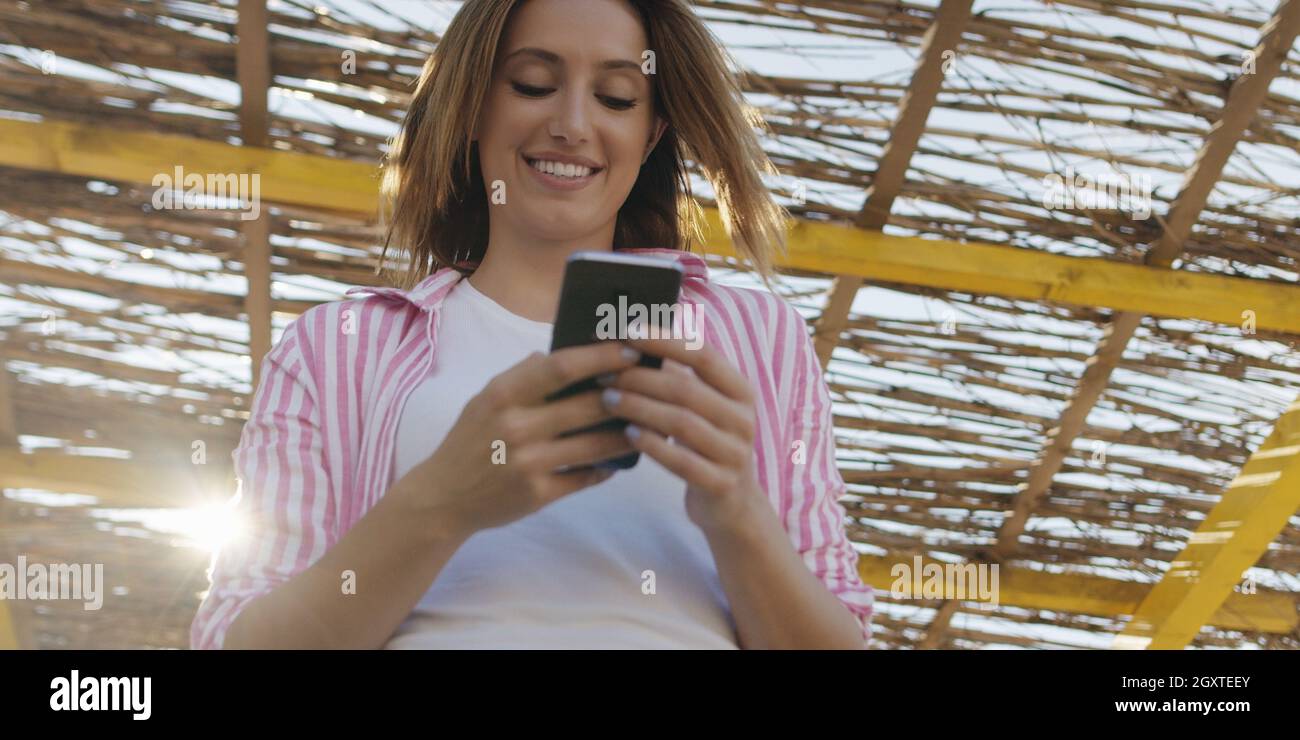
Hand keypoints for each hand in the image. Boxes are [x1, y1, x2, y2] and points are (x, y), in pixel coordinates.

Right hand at [403, 341, 642, 535]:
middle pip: (589, 405)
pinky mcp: (537, 494)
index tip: (633, 349)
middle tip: (655, 386)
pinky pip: (586, 477)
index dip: (603, 356)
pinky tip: (619, 460)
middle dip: (629, 393)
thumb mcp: (487, 398)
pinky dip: (607, 467)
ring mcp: (528, 463)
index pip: (563, 366)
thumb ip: (525, 374)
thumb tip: (572, 351)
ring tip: (650, 422)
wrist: (443, 496)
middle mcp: (516, 426)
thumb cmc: (472, 439)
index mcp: (503, 394)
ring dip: (628, 433)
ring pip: (596, 444)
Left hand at [597, 337, 764, 535]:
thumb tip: (632, 336)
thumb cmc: (704, 444)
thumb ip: (680, 376)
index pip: (703, 355)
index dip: (665, 341)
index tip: (627, 331)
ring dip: (639, 408)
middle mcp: (744, 419)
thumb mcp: (704, 407)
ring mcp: (735, 454)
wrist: (732, 504)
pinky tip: (627, 434)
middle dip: (640, 379)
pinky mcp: (721, 484)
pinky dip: (652, 445)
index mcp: (741, 391)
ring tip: (607, 399)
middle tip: (604, 374)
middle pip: (687, 390)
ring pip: (681, 423)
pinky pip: (681, 461)